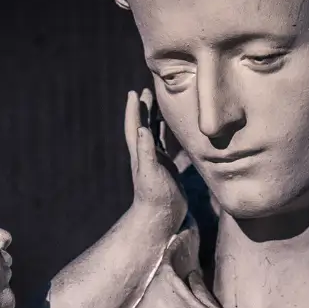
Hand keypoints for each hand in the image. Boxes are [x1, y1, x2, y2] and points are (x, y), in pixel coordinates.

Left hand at [126, 88, 188, 231]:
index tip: (133, 93)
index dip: (133, 110)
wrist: (162, 217)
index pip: (134, 127)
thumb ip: (146, 151)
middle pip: (144, 126)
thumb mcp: (150, 173)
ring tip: (160, 103)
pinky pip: (167, 146)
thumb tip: (142, 128)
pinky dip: (168, 135)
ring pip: (155, 134)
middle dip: (145, 108)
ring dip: (156, 119)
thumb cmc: (155, 197)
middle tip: (147, 90)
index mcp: (140, 153)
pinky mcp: (167, 168)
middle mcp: (147, 155)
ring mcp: (157, 161)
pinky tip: (174, 129)